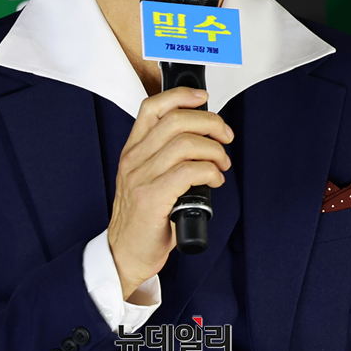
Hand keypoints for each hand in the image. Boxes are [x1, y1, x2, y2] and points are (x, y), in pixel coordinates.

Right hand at [107, 87, 233, 299]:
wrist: (124, 254)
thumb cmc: (141, 218)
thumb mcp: (146, 177)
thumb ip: (165, 155)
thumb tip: (203, 138)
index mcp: (133, 150)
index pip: (152, 107)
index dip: (181, 95)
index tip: (202, 97)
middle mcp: (134, 159)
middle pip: (176, 120)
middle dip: (210, 123)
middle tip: (225, 137)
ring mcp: (141, 177)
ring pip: (185, 143)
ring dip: (214, 151)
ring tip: (221, 164)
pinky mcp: (152, 198)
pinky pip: (188, 171)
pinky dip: (210, 172)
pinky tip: (214, 181)